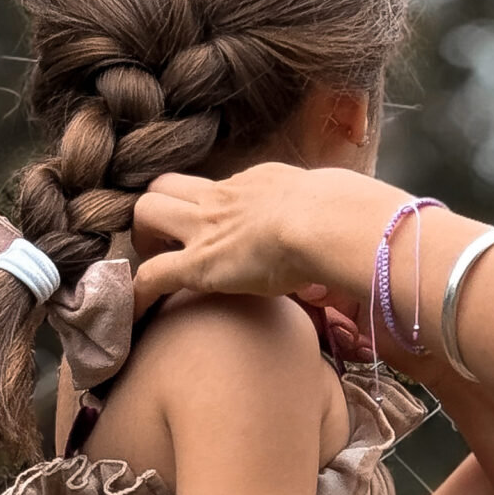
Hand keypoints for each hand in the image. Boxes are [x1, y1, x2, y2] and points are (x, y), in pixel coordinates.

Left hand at [133, 164, 402, 304]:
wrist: (327, 223)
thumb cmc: (345, 217)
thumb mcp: (339, 205)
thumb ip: (335, 214)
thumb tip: (360, 220)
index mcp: (256, 183)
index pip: (216, 187)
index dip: (206, 207)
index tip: (212, 229)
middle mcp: (222, 197)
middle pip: (166, 184)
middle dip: (159, 212)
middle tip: (168, 245)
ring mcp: (206, 228)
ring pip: (146, 213)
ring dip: (144, 239)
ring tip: (154, 268)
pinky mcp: (198, 264)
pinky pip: (150, 275)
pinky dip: (137, 292)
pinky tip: (133, 311)